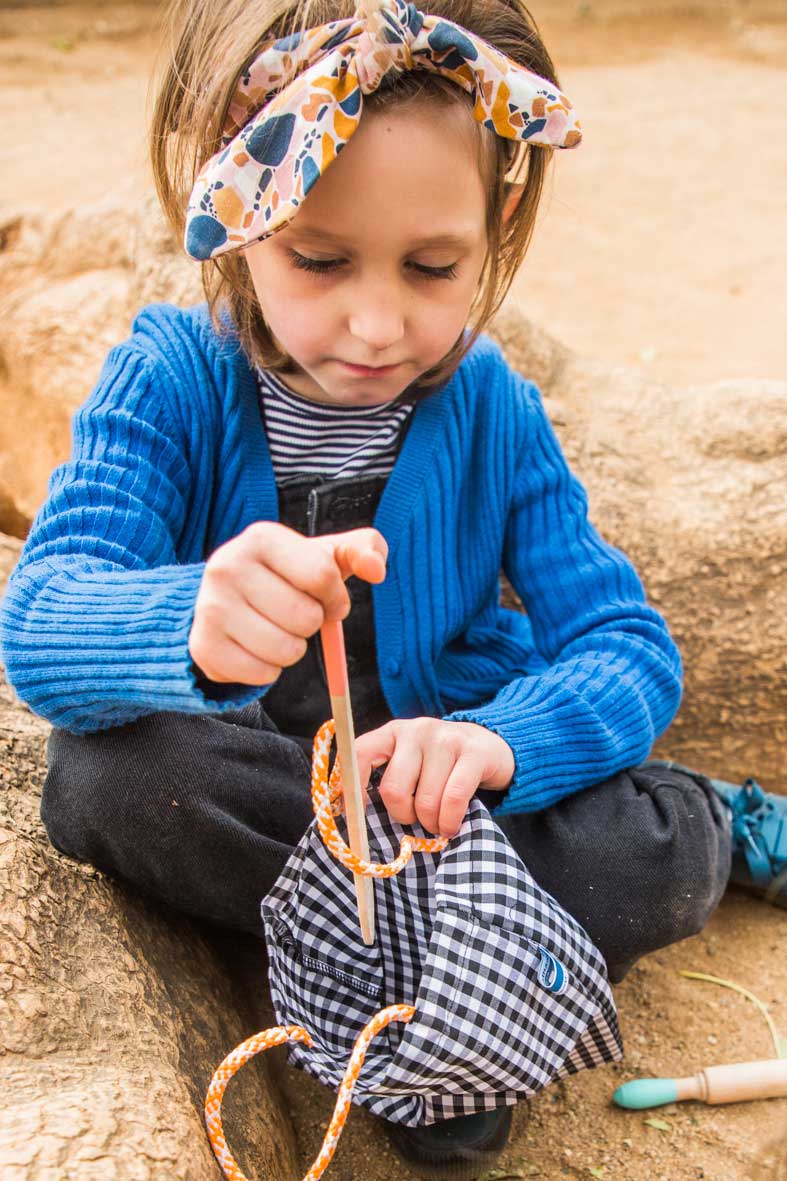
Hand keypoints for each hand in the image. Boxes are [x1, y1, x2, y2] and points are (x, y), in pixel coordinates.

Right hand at [189, 522, 386, 683]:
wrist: (224, 601)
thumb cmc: (286, 576)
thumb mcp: (323, 555)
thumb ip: (362, 550)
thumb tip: (377, 569)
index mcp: (261, 538)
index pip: (321, 574)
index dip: (335, 597)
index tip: (328, 600)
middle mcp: (228, 566)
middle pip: (305, 617)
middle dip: (312, 623)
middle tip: (296, 615)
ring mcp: (211, 607)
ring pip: (286, 650)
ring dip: (294, 649)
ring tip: (277, 630)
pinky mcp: (203, 645)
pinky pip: (263, 674)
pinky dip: (270, 670)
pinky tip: (257, 648)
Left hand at [355, 718, 513, 838]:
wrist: (490, 746)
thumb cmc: (440, 766)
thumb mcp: (410, 764)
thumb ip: (387, 780)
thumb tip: (355, 816)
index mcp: (392, 733)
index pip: (359, 754)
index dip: (353, 789)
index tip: (359, 814)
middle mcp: (416, 730)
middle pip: (394, 789)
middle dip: (404, 816)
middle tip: (416, 819)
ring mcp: (446, 739)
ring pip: (425, 800)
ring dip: (432, 823)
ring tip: (438, 822)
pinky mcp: (474, 753)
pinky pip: (454, 798)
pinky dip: (450, 822)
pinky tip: (452, 826)